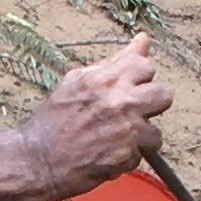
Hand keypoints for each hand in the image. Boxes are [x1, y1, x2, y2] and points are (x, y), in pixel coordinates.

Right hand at [16, 35, 171, 199]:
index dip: (139, 78)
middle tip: (132, 113)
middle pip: (164, 95)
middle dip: (151, 104)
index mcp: (105, 80)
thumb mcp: (76, 81)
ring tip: (116, 140)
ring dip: (140, 138)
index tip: (127, 88)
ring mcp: (125, 132)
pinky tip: (107, 154)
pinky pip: (141, 156)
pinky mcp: (125, 158)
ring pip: (156, 132)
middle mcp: (119, 102)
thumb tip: (142, 40)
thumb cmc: (52, 120)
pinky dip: (126, 158)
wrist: (36, 160)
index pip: (146, 66)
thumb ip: (113, 62)